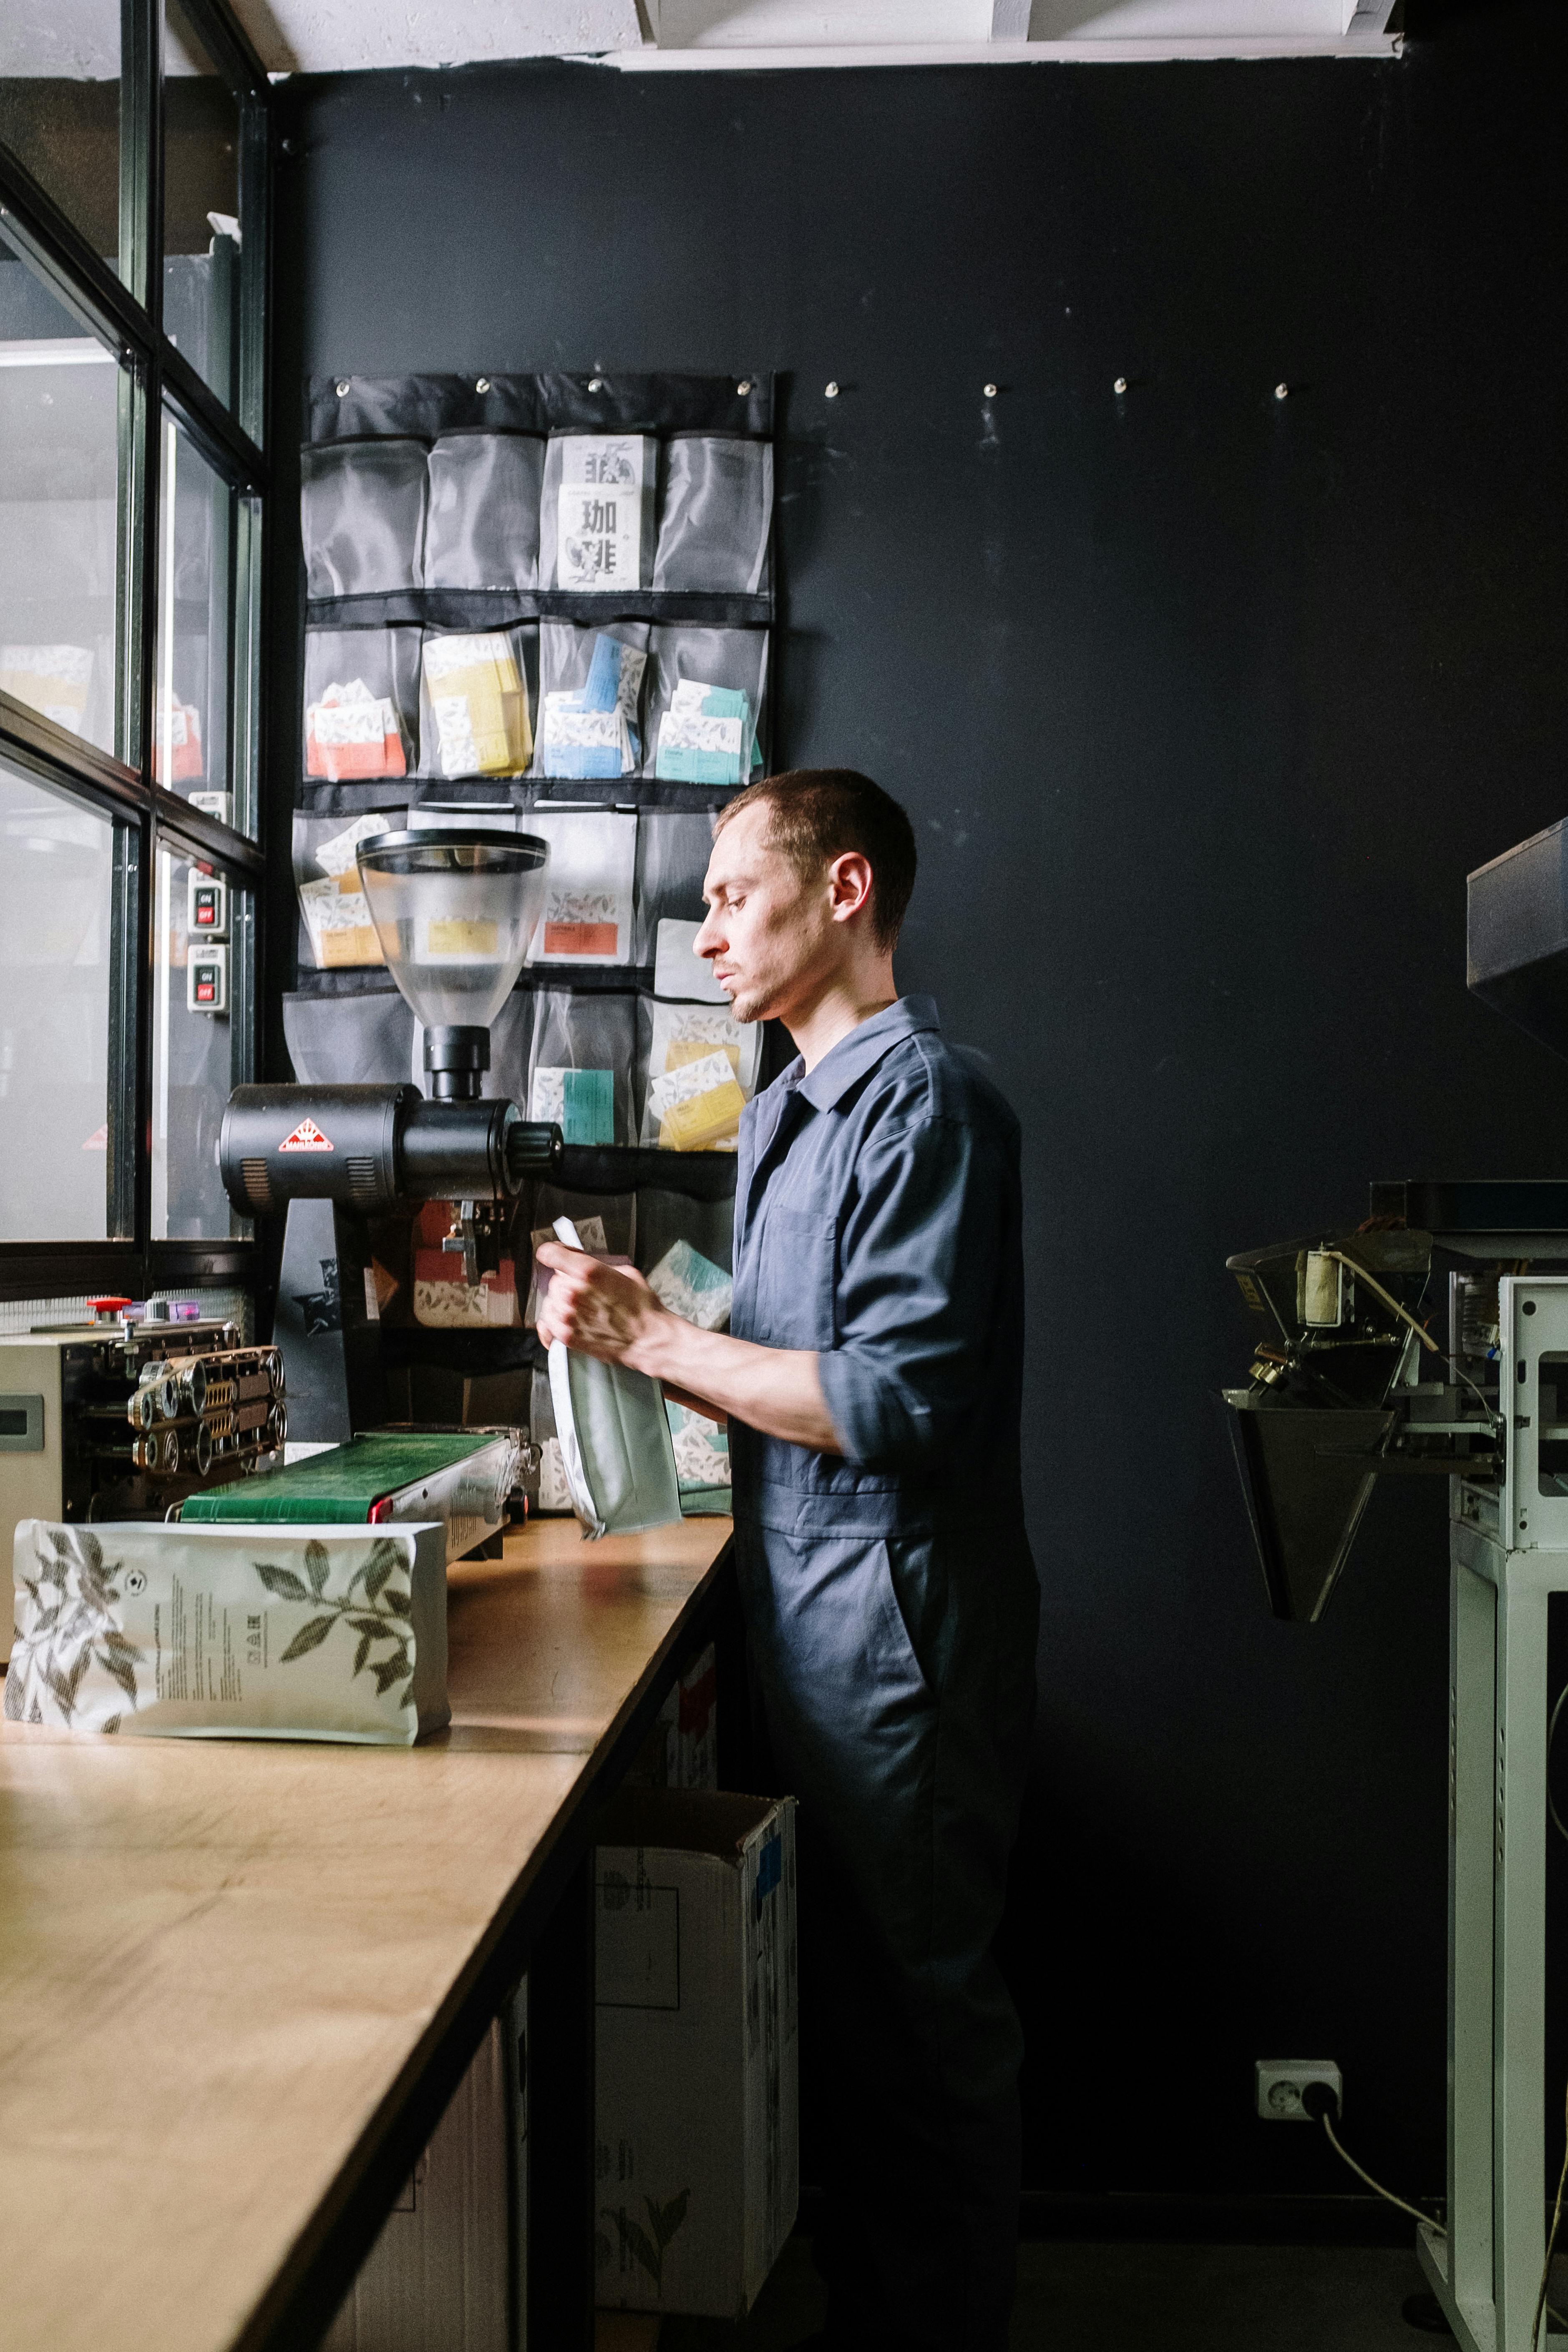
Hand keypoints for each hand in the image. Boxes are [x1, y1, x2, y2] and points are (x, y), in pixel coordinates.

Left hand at [535, 1243, 665, 1367]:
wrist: (648, 1339)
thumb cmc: (642, 1308)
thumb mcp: (626, 1273)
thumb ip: (599, 1266)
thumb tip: (584, 1263)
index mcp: (588, 1271)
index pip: (550, 1253)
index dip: (553, 1252)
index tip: (555, 1255)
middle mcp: (573, 1292)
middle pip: (555, 1279)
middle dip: (567, 1281)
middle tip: (584, 1289)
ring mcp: (567, 1315)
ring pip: (550, 1300)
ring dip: (561, 1301)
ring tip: (580, 1307)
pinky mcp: (566, 1335)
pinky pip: (546, 1323)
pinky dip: (552, 1320)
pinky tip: (564, 1320)